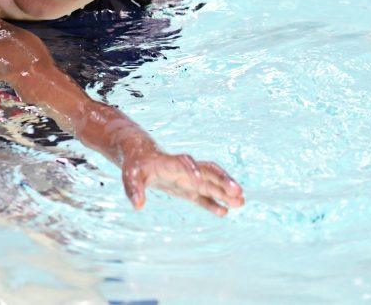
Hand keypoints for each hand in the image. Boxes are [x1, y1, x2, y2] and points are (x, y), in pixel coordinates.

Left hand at [122, 151, 243, 216]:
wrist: (142, 158)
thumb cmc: (135, 166)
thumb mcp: (129, 176)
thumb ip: (133, 189)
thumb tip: (137, 206)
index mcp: (169, 162)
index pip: (184, 162)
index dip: (191, 169)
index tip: (199, 181)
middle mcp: (184, 169)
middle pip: (208, 171)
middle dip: (223, 180)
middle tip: (238, 192)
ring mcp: (190, 179)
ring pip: (212, 183)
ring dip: (226, 191)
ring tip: (241, 202)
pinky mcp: (189, 190)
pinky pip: (205, 197)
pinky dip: (214, 204)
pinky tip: (225, 212)